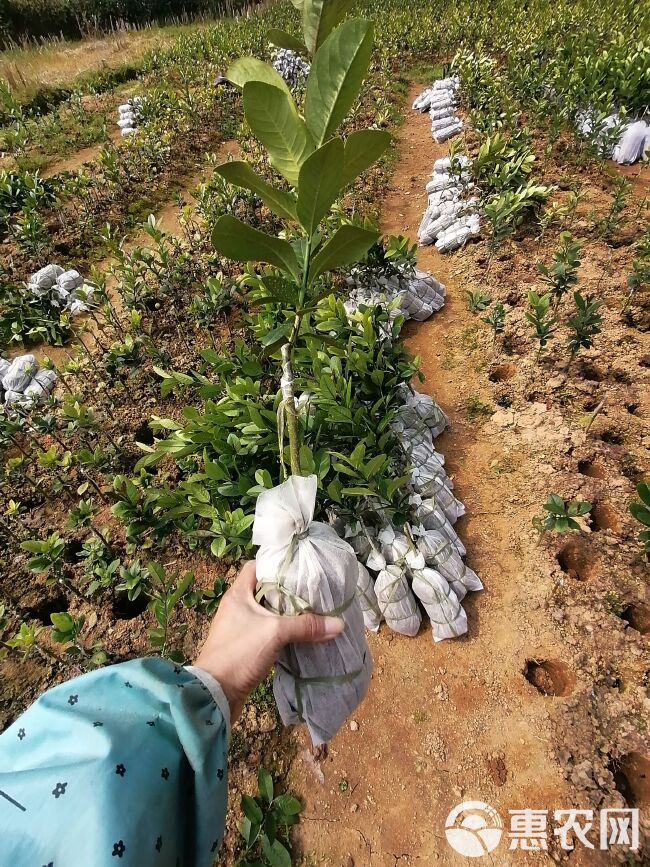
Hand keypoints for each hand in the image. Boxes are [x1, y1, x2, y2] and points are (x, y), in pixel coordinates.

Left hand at [194, 560, 343, 720]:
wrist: (215, 693)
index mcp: (238, 594)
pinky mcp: (244, 646)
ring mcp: (239, 627)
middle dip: (287, 589)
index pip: (255, 566)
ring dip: (285, 612)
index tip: (298, 566)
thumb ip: (305, 626)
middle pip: (264, 589)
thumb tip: (338, 624)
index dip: (275, 563)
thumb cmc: (239, 653)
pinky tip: (299, 634)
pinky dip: (282, 631)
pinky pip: (266, 631)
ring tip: (310, 609)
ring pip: (267, 612)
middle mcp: (237, 607)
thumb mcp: (275, 633)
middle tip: (311, 588)